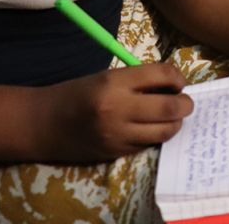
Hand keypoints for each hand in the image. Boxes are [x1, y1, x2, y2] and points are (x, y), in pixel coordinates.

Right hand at [40, 64, 192, 162]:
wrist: (43, 123)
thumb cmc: (78, 93)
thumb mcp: (107, 76)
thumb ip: (140, 79)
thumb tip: (175, 84)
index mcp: (114, 82)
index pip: (162, 75)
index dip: (178, 77)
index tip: (179, 81)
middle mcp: (117, 109)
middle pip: (170, 107)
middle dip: (186, 104)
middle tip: (185, 101)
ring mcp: (117, 134)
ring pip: (165, 131)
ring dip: (175, 122)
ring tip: (172, 116)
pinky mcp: (116, 152)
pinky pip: (149, 143)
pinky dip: (157, 134)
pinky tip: (152, 127)